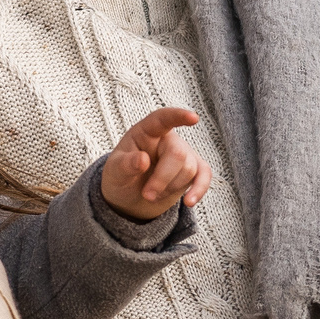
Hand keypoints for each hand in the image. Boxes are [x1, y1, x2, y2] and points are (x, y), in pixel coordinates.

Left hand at [101, 108, 212, 222]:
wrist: (130, 195)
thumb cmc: (122, 175)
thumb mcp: (115, 171)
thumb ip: (125, 164)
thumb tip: (143, 160)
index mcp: (146, 132)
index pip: (163, 119)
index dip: (178, 116)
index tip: (194, 118)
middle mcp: (168, 139)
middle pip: (178, 154)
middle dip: (163, 179)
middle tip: (147, 195)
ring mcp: (184, 153)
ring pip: (189, 169)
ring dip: (170, 188)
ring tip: (153, 195)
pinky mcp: (194, 170)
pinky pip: (204, 177)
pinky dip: (198, 190)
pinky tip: (189, 202)